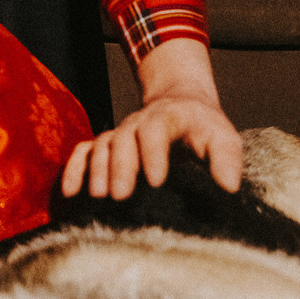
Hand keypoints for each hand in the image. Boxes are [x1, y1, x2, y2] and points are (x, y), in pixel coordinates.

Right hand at [59, 39, 241, 195]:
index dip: (153, 153)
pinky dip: (74, 169)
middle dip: (120, 166)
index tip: (156, 181)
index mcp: (168, 117)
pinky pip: (83, 150)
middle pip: (123, 138)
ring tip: (99, 197)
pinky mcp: (107, 143)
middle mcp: (139, 122)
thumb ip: (227, 158)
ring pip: (101, 144)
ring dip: (97, 170)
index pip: (157, 129)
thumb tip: (229, 186)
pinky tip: (70, 193)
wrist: (180, 101)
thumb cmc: (203, 126)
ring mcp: (120, 132)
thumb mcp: (223, 136)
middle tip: (121, 196)